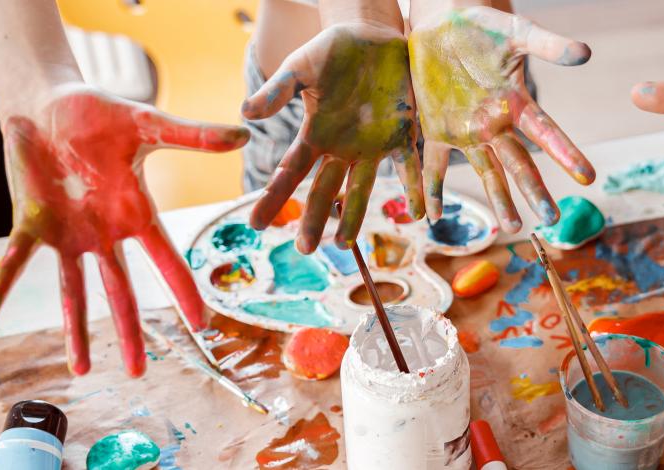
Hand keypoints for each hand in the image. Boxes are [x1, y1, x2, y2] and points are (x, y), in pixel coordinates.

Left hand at [0, 87, 249, 376]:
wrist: (49, 103)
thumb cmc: (100, 114)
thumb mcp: (147, 123)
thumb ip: (192, 135)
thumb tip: (245, 132)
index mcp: (134, 213)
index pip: (164, 259)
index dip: (182, 291)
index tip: (199, 325)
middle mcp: (102, 233)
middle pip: (119, 290)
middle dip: (128, 332)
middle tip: (138, 372)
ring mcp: (66, 234)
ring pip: (72, 290)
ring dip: (75, 329)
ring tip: (80, 371)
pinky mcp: (30, 223)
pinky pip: (14, 261)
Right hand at [244, 22, 420, 252]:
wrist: (370, 35)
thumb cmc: (330, 52)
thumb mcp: (299, 68)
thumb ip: (276, 91)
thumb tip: (245, 114)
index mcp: (315, 135)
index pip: (290, 173)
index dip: (273, 198)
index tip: (255, 224)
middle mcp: (342, 148)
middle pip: (325, 190)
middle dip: (314, 219)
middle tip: (304, 249)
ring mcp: (373, 145)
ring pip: (362, 188)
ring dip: (355, 216)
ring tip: (344, 244)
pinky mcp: (403, 133)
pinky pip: (409, 165)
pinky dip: (414, 188)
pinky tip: (418, 213)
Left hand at [408, 6, 593, 231]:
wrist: (441, 22)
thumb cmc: (483, 25)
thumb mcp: (516, 31)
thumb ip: (548, 44)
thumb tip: (585, 52)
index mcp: (515, 102)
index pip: (546, 132)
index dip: (566, 153)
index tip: (588, 176)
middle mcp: (494, 123)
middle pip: (519, 163)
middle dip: (535, 191)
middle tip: (552, 218)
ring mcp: (466, 130)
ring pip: (486, 172)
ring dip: (497, 199)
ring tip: (511, 227)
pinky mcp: (436, 128)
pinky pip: (434, 164)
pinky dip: (433, 188)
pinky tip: (434, 214)